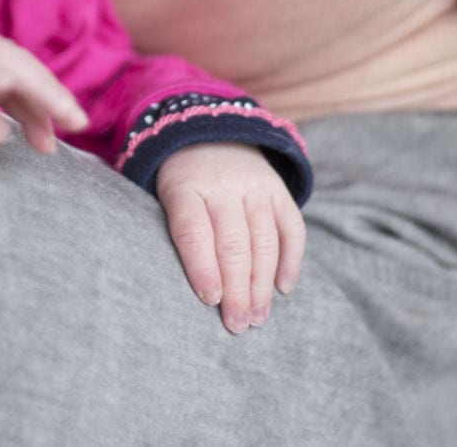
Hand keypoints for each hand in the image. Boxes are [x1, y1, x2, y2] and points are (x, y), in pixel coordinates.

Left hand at [155, 142, 305, 333]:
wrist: (209, 132)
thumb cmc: (181, 181)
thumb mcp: (165, 195)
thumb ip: (178, 233)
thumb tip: (196, 290)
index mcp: (185, 186)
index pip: (194, 231)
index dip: (202, 267)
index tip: (210, 300)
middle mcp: (223, 185)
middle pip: (233, 243)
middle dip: (237, 289)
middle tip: (236, 325)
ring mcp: (255, 186)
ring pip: (264, 240)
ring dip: (262, 284)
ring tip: (257, 317)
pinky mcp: (278, 190)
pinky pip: (291, 228)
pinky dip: (290, 260)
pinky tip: (283, 288)